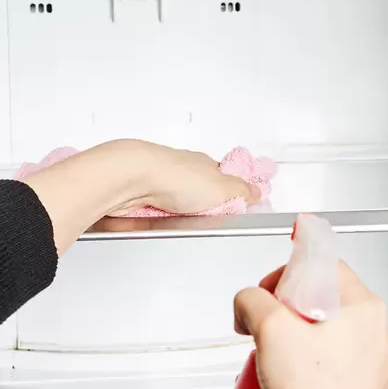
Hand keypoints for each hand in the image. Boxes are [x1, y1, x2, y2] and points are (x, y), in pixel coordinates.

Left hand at [27, 140, 259, 254]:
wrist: (131, 178)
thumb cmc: (174, 176)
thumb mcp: (223, 187)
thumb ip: (242, 190)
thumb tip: (256, 191)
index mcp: (205, 164)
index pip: (224, 178)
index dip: (230, 193)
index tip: (237, 204)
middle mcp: (182, 170)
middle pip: (199, 192)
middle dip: (204, 208)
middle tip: (210, 222)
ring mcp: (160, 182)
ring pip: (176, 203)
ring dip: (181, 214)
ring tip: (184, 224)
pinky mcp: (141, 196)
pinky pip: (156, 212)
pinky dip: (161, 218)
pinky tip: (162, 223)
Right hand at [234, 261, 387, 388]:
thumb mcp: (269, 328)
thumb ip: (252, 300)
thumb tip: (248, 302)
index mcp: (366, 309)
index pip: (327, 268)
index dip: (289, 275)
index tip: (270, 294)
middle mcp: (377, 336)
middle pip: (326, 302)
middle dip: (289, 312)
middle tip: (270, 328)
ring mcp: (372, 367)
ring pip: (327, 336)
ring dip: (297, 341)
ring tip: (277, 359)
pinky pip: (330, 368)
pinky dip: (307, 369)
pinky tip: (288, 382)